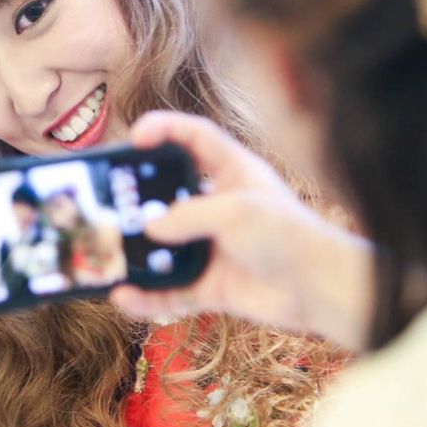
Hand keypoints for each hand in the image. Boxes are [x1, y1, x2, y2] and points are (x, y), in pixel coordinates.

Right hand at [109, 111, 373, 350]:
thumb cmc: (289, 236)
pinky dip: (146, 296)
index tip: (135, 135)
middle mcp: (217, 207)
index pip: (194, 138)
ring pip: (162, 247)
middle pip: (167, 194)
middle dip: (135, 198)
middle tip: (107, 198)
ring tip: (106, 250)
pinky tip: (123, 296)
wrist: (321, 291)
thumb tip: (147, 229)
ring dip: (135, 252)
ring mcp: (212, 247)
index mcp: (232, 173)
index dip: (164, 129)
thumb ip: (188, 216)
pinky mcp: (210, 285)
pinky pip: (169, 291)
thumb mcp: (237, 212)